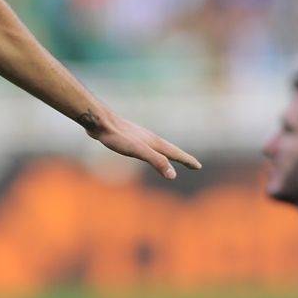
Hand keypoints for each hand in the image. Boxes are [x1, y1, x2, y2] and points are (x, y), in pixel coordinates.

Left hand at [80, 110, 201, 179]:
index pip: (175, 153)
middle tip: (192, 164)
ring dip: (168, 154)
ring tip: (172, 159)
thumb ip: (156, 161)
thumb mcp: (139, 151)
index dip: (187, 160)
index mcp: (154, 142)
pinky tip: (145, 151)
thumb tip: (173, 175)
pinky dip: (153, 152)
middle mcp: (150, 138)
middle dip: (181, 158)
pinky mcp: (129, 137)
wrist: (99, 122)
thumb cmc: (118, 137)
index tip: (198, 166)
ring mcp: (140, 137)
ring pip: (158, 147)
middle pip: (170, 150)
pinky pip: (146, 147)